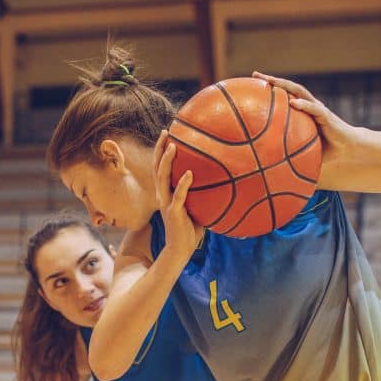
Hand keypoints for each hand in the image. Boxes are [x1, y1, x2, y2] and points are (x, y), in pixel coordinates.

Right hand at [153, 130, 203, 258]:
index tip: (168, 134)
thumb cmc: (191, 228)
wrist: (182, 248)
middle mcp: (162, 194)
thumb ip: (203, 192)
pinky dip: (183, 184)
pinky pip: (178, 196)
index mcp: (166, 192)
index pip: (160, 167)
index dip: (161, 150)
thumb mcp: (197, 206)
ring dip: (167, 161)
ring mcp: (167, 203)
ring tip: (174, 146)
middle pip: (157, 167)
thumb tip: (223, 178)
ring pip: (162, 178)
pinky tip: (190, 174)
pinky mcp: (174, 212)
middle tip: (166, 132)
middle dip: (160, 148)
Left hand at [252, 71, 365, 163]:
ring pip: (299, 92)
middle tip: (255, 74)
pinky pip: (313, 108)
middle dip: (272, 80)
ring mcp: (317, 108)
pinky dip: (303, 105)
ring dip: (284, 85)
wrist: (348, 147)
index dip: (269, 89)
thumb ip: (289, 151)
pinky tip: (292, 102)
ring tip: (270, 81)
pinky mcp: (326, 115)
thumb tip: (269, 164)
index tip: (252, 84)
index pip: (283, 95)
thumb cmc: (325, 149)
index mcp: (302, 110)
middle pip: (288, 88)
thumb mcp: (303, 149)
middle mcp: (308, 105)